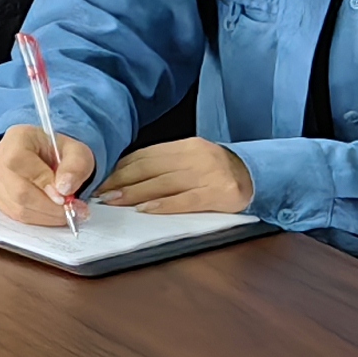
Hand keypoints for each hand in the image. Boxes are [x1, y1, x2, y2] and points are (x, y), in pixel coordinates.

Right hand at [0, 125, 100, 227]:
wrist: (44, 156)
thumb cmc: (59, 152)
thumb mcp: (77, 151)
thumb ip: (75, 166)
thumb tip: (64, 189)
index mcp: (17, 139)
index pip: (19, 162)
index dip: (42, 183)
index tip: (64, 196)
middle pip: (18, 191)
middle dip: (49, 206)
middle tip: (72, 210)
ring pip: (17, 207)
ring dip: (46, 215)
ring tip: (66, 213)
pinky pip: (15, 215)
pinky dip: (37, 219)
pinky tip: (52, 214)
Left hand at [98, 139, 256, 215]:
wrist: (256, 177)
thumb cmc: (216, 171)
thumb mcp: (191, 160)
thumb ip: (164, 164)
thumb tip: (125, 176)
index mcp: (185, 146)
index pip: (145, 156)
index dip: (120, 168)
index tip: (101, 179)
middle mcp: (195, 157)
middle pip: (150, 168)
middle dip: (121, 181)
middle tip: (101, 193)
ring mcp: (207, 174)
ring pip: (163, 183)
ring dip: (135, 194)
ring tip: (114, 202)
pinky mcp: (218, 193)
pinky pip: (186, 200)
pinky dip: (164, 205)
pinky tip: (146, 210)